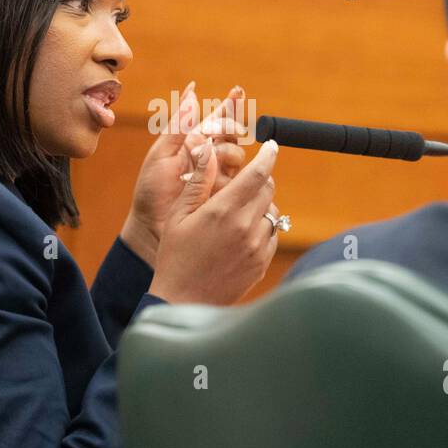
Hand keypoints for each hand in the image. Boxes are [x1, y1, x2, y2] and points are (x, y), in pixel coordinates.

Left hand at [120, 82, 249, 266]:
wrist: (150, 227)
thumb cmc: (151, 190)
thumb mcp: (161, 154)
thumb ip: (178, 125)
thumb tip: (192, 92)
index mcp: (196, 145)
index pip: (219, 121)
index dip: (231, 106)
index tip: (237, 91)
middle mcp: (212, 160)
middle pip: (233, 138)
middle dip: (223, 134)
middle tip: (203, 141)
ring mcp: (221, 178)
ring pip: (237, 158)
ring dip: (220, 156)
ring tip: (195, 165)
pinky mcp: (226, 197)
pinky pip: (238, 182)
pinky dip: (224, 178)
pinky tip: (208, 182)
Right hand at [148, 138, 281, 305]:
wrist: (183, 301)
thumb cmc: (175, 256)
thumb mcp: (179, 215)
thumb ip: (198, 180)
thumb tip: (208, 149)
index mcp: (223, 210)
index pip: (257, 174)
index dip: (268, 156)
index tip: (272, 146)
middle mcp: (245, 227)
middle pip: (268, 189)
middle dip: (260, 180)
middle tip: (244, 183)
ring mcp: (257, 247)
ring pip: (272, 212)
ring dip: (261, 205)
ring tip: (238, 213)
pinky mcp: (262, 263)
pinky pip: (272, 235)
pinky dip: (262, 228)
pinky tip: (241, 235)